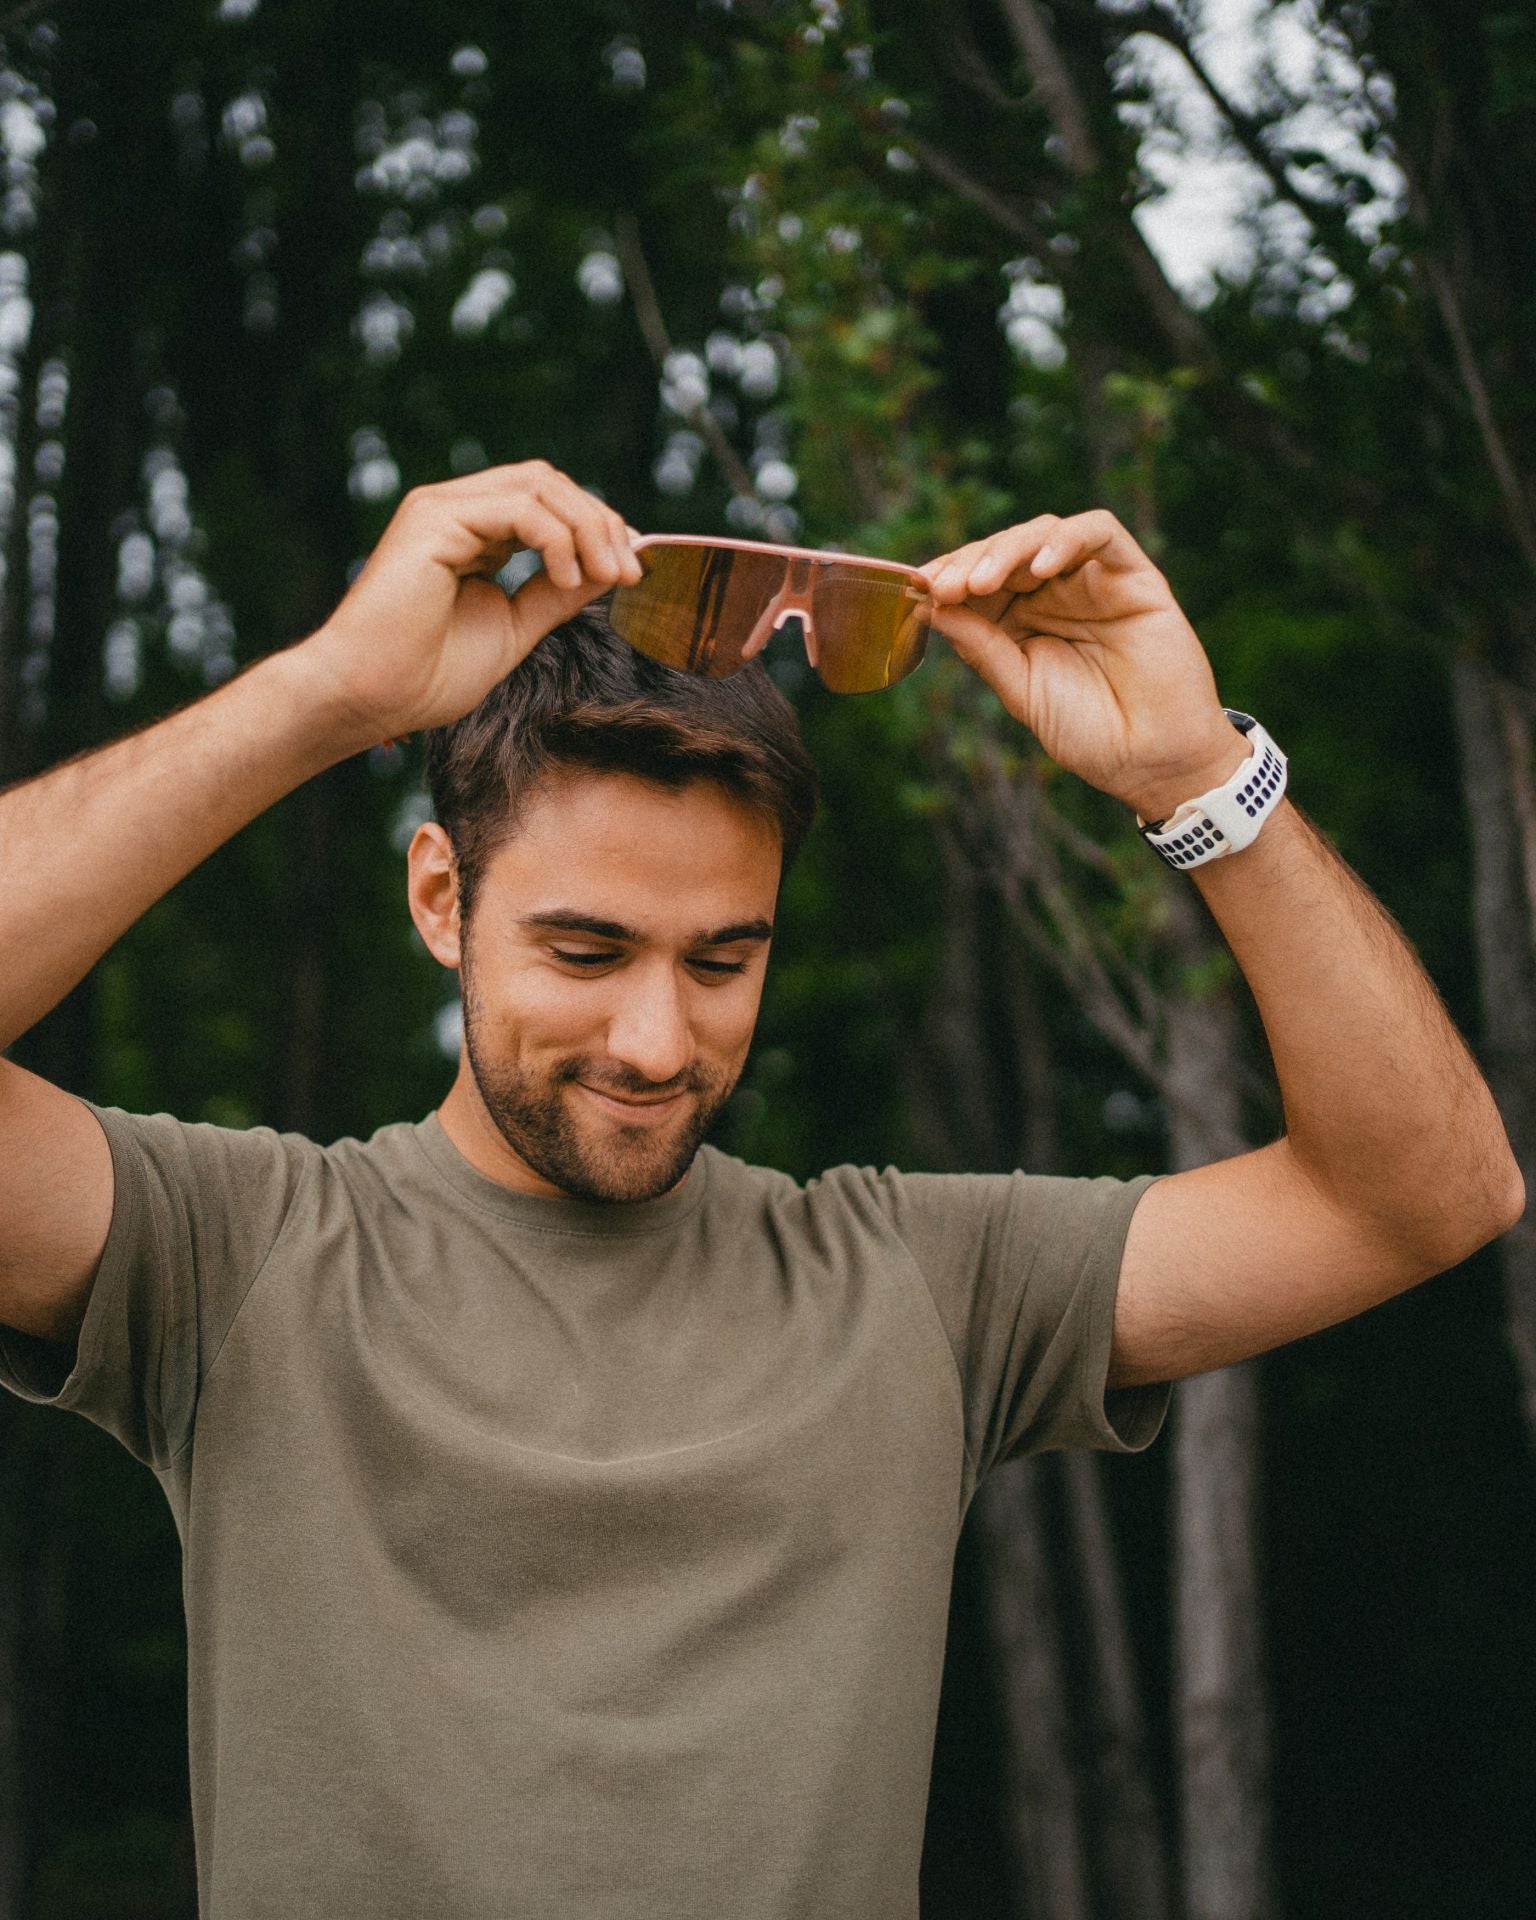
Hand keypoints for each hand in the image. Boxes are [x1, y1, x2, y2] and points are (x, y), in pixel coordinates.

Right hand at [300, 462, 642, 744]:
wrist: (372, 697)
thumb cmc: (427, 675)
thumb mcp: (515, 628)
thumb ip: (556, 594)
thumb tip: (609, 569)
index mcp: (473, 533)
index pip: (547, 501)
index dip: (597, 526)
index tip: (633, 569)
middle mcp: (455, 510)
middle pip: (548, 481)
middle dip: (601, 521)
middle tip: (631, 571)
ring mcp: (441, 508)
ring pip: (538, 484)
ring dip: (588, 527)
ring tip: (608, 576)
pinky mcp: (433, 517)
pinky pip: (518, 507)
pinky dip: (557, 538)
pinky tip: (568, 578)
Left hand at [920, 511, 1247, 821]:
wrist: (1151, 760)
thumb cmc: (1088, 732)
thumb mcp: (1020, 689)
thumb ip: (982, 647)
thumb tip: (932, 607)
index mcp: (1022, 618)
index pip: (977, 579)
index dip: (947, 576)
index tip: (918, 589)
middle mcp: (1055, 592)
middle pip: (1005, 550)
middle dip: (969, 562)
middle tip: (945, 587)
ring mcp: (1094, 580)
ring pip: (1045, 532)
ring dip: (1007, 549)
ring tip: (982, 581)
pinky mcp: (1134, 576)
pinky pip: (1100, 533)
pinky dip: (1066, 539)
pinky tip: (1039, 566)